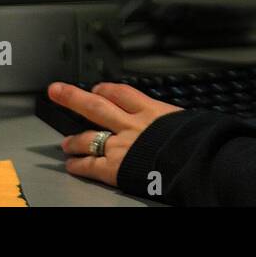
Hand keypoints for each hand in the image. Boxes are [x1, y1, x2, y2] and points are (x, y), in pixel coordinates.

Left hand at [50, 81, 183, 186]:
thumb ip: (175, 121)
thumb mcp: (189, 120)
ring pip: (88, 137)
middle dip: (73, 97)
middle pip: (96, 106)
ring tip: (65, 142)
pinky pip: (90, 164)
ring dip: (74, 139)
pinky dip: (78, 164)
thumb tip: (185, 123)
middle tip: (57, 91)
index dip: (106, 89)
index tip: (98, 88)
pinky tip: (72, 164)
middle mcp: (131, 125)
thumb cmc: (198, 142)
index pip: (121, 93)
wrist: (196, 160)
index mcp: (152, 111)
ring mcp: (120, 145)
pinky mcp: (115, 167)